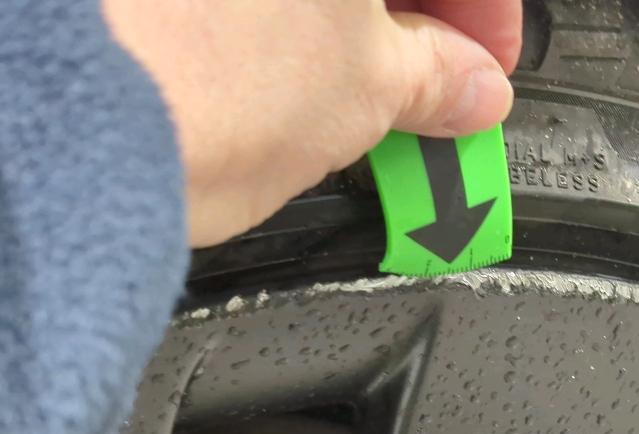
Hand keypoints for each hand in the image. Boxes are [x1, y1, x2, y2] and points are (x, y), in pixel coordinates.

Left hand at [102, 0, 521, 246]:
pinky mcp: (173, 2)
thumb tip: (469, 90)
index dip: (487, 16)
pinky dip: (288, 22)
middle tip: (431, 85)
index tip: (484, 70)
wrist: (63, 128)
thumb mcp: (361, 93)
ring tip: (358, 88)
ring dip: (357, 21)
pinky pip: (256, 7)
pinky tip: (290, 66)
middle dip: (421, 16)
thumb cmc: (195, 85)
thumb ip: (431, 80)